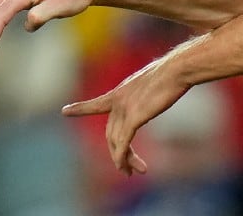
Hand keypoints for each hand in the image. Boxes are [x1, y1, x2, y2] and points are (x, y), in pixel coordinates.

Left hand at [61, 55, 189, 175]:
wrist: (178, 69)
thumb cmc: (173, 72)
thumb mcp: (153, 80)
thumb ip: (147, 92)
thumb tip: (156, 91)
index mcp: (121, 92)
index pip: (97, 104)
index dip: (81, 108)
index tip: (65, 111)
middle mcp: (118, 101)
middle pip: (111, 133)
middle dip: (116, 153)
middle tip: (123, 169)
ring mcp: (125, 109)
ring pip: (118, 142)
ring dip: (123, 160)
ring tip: (131, 172)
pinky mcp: (135, 117)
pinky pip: (124, 143)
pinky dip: (122, 157)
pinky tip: (125, 168)